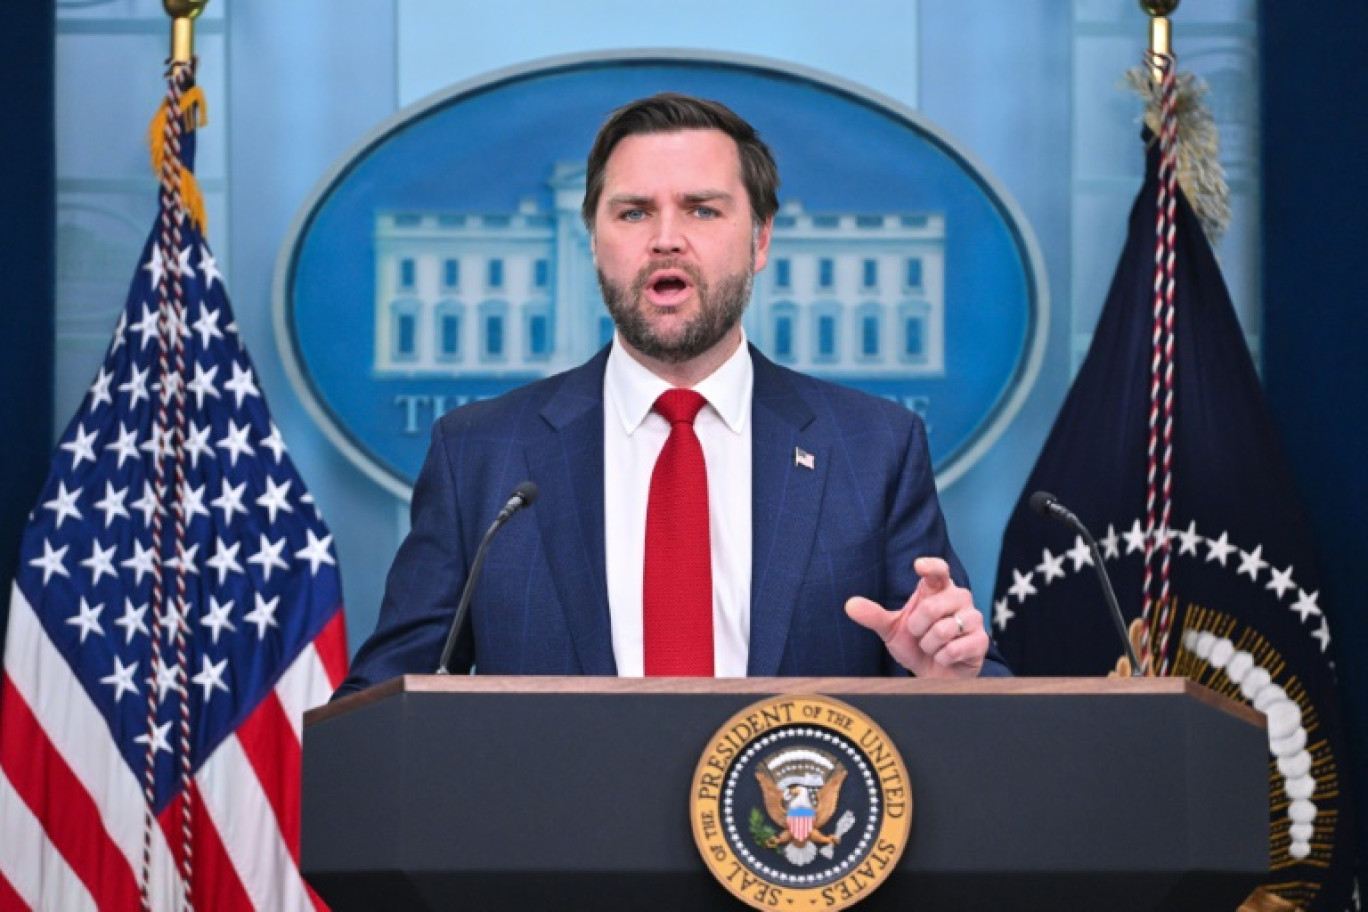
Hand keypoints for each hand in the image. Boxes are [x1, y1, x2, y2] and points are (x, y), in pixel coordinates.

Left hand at [845, 557, 987, 677]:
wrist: (935, 673)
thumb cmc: (916, 644)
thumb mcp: (892, 630)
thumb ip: (874, 616)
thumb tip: (849, 605)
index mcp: (937, 589)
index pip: (939, 570)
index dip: (931, 566)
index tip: (918, 566)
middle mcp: (959, 598)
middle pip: (932, 606)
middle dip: (917, 627)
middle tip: (919, 634)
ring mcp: (973, 618)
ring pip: (944, 629)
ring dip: (929, 645)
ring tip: (933, 646)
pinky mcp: (981, 641)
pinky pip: (955, 648)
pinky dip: (943, 657)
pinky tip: (945, 657)